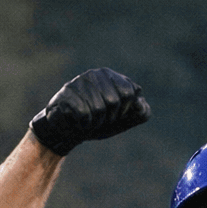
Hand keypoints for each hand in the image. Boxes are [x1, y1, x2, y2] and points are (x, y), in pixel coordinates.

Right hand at [29, 68, 150, 155]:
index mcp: (111, 77)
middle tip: (100, 119)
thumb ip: (141, 112)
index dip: (125, 110)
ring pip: (98, 109)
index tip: (116, 114)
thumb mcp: (125, 119)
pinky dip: (83, 125)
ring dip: (95, 123)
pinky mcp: (65, 95)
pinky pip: (83, 114)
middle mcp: (94, 74)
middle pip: (114, 101)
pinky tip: (79, 122)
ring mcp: (78, 83)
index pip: (129, 92)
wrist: (69, 132)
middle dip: (110, 118)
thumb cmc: (99, 122)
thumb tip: (140, 103)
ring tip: (89, 120)